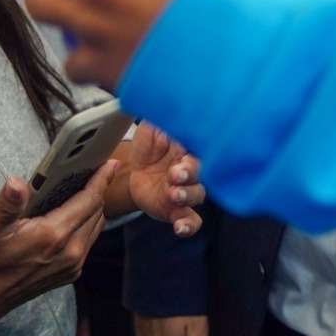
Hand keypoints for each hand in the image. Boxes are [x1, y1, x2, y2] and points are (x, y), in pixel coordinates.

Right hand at [0, 160, 117, 335]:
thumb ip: (8, 204)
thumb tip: (15, 183)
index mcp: (54, 235)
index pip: (90, 200)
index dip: (101, 179)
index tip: (110, 163)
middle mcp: (70, 252)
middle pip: (96, 211)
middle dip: (97, 189)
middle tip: (93, 171)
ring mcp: (73, 265)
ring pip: (95, 226)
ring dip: (93, 208)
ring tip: (84, 190)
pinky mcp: (71, 274)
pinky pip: (88, 242)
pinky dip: (86, 225)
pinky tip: (73, 216)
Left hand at [128, 120, 204, 236]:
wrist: (134, 170)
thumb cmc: (148, 145)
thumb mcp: (151, 128)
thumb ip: (162, 119)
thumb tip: (172, 107)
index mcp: (187, 147)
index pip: (199, 146)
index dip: (193, 150)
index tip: (183, 153)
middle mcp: (191, 169)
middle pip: (201, 171)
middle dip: (190, 173)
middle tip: (176, 174)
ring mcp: (185, 190)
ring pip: (198, 194)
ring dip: (187, 195)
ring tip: (173, 194)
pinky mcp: (177, 210)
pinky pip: (191, 220)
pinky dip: (188, 225)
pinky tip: (181, 227)